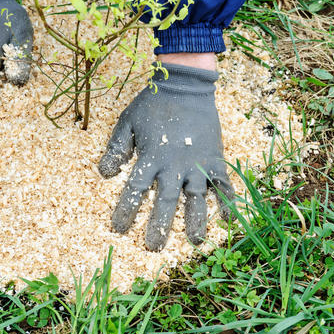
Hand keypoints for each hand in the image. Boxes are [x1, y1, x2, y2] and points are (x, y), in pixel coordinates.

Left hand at [98, 63, 234, 251]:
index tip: (119, 230)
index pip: (134, 191)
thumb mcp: (127, 122)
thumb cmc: (153, 104)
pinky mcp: (215, 159)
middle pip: (165, 201)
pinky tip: (228, 220)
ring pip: (195, 199)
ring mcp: (197, 163)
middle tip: (154, 248)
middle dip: (158, 226)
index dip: (125, 211)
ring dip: (195, 221)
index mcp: (150, 157)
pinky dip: (227, 202)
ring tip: (195, 242)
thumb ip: (116, 148)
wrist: (186, 85)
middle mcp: (173, 165)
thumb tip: (105, 174)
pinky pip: (222, 184)